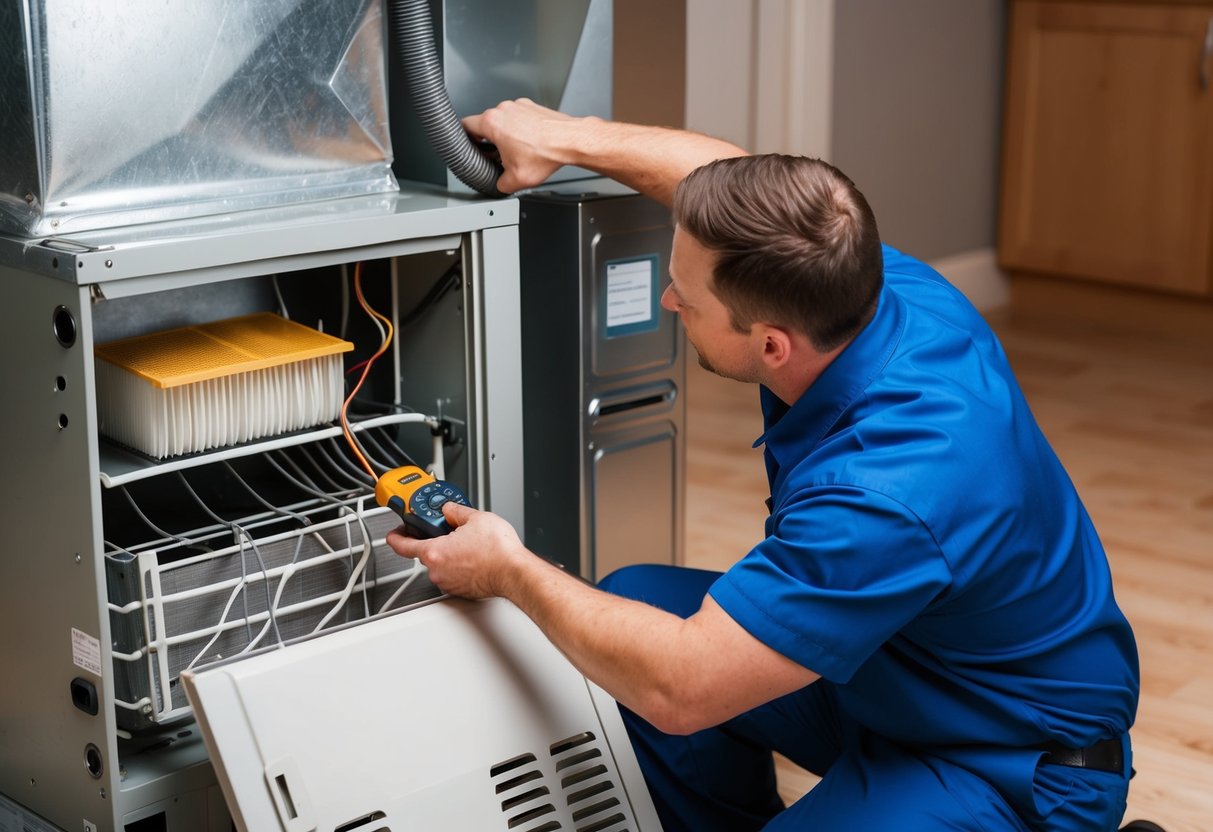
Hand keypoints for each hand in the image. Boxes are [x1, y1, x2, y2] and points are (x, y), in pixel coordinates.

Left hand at [385, 502, 528, 599]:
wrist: (514, 572)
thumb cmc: (498, 551)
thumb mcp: (475, 517)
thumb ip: (455, 511)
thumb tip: (449, 510)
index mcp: (434, 552)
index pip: (402, 545)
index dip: (395, 536)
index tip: (394, 533)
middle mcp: (437, 571)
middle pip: (427, 552)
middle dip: (437, 540)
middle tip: (451, 531)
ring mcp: (449, 583)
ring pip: (442, 564)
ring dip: (450, 554)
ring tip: (470, 545)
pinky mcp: (461, 590)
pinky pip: (454, 575)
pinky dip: (460, 566)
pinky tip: (475, 558)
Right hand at [462, 98, 582, 193]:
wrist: (570, 141)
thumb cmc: (546, 153)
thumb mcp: (516, 179)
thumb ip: (501, 184)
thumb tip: (500, 184)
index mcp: (492, 123)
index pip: (466, 126)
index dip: (465, 138)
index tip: (468, 145)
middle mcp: (503, 109)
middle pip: (485, 124)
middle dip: (489, 141)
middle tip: (497, 155)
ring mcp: (518, 106)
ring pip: (503, 120)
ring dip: (506, 134)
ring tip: (518, 151)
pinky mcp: (531, 106)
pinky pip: (518, 117)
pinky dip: (520, 129)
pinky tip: (530, 143)